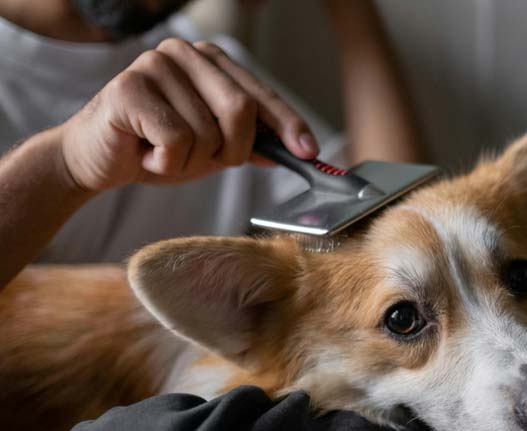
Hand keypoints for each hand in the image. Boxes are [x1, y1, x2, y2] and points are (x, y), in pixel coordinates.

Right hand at [58, 38, 318, 191]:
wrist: (99, 159)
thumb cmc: (157, 147)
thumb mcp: (214, 148)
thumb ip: (251, 144)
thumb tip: (295, 150)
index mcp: (211, 61)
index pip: (261, 94)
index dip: (288, 125)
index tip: (308, 151)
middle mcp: (185, 53)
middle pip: (240, 110)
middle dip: (232, 150)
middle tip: (208, 160)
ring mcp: (155, 65)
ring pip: (207, 133)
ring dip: (191, 162)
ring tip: (163, 153)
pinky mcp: (128, 87)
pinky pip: (175, 141)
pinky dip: (166, 163)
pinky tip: (145, 153)